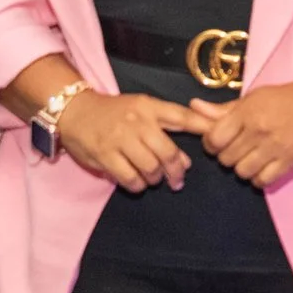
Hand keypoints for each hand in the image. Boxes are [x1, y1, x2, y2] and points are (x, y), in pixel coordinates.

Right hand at [54, 91, 198, 192]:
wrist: (74, 111)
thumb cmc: (113, 113)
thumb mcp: (140, 110)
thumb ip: (164, 130)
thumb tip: (186, 161)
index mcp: (148, 106)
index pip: (182, 116)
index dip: (202, 128)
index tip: (218, 139)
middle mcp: (136, 121)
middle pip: (168, 152)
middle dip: (176, 170)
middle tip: (177, 180)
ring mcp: (120, 138)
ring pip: (150, 167)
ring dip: (156, 179)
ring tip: (154, 179)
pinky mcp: (105, 155)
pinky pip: (130, 178)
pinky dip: (138, 185)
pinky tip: (137, 182)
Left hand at [189, 80, 292, 189]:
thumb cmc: (282, 99)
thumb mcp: (252, 98)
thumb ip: (222, 109)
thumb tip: (193, 107)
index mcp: (247, 112)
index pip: (214, 139)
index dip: (211, 144)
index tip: (218, 142)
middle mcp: (260, 131)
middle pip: (226, 158)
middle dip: (226, 156)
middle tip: (236, 149)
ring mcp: (275, 148)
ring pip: (242, 172)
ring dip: (242, 168)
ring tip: (249, 157)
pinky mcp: (290, 162)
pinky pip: (262, 181)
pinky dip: (258, 178)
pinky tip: (261, 167)